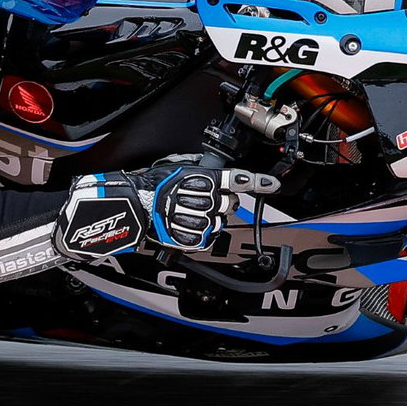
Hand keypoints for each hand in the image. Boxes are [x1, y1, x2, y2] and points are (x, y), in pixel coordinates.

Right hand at [55, 161, 279, 258]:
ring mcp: (203, 221)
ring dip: (208, 217)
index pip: (240, 180)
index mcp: (206, 178)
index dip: (260, 183)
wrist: (133, 208)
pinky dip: (199, 232)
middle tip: (198, 200)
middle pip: (231, 203)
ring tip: (185, 213)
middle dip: (221, 201)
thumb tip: (219, 173)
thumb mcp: (178, 167)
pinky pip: (208, 236)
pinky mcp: (196, 239)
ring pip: (220, 221)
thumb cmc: (150, 184)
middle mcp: (208, 199)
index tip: (273, 185)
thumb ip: (201, 171)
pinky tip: (184, 224)